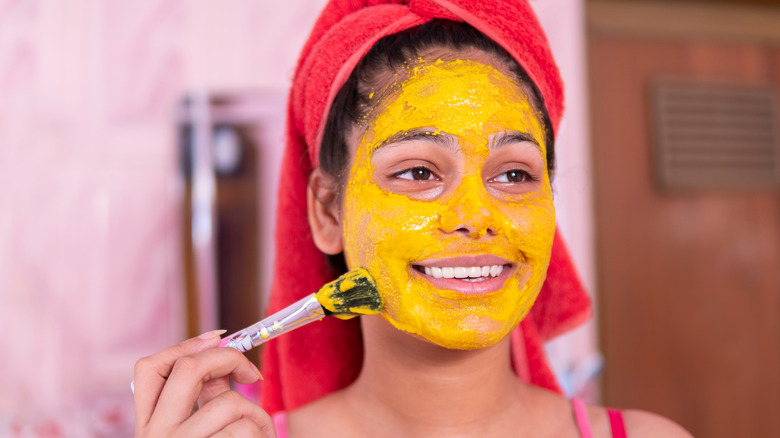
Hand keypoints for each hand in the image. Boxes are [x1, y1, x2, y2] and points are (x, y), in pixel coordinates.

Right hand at [133, 330, 274, 436]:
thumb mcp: (198, 431)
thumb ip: (207, 399)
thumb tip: (221, 354)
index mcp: (150, 425)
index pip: (149, 369)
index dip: (185, 345)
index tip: (218, 337)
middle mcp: (155, 435)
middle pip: (187, 369)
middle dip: (228, 359)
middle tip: (253, 374)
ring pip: (229, 403)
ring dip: (257, 414)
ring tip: (263, 431)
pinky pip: (245, 429)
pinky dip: (262, 433)